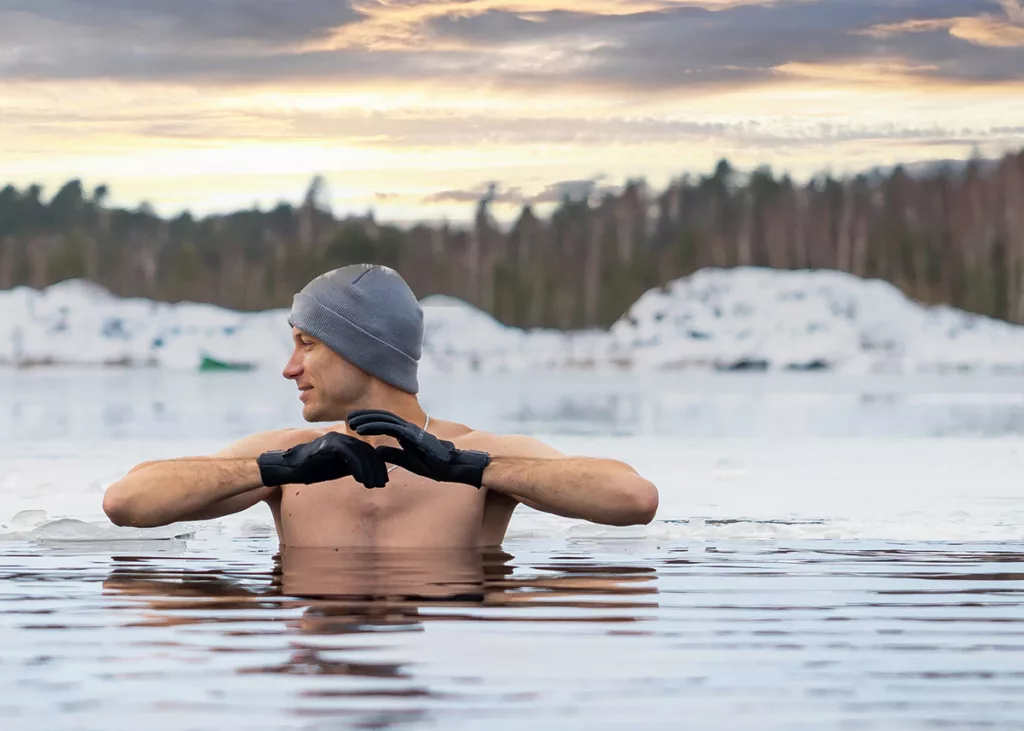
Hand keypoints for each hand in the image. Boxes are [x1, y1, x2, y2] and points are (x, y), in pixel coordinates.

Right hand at [257, 432, 388, 488]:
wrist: (289, 468)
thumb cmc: (312, 469)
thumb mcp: (337, 470)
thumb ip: (352, 468)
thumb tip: (370, 474)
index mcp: (346, 443)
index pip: (368, 452)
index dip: (377, 466)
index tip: (382, 481)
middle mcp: (343, 438)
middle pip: (368, 451)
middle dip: (377, 469)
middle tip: (382, 484)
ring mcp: (335, 439)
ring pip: (361, 453)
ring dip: (369, 470)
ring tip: (373, 485)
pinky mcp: (329, 444)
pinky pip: (349, 454)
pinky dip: (358, 467)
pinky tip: (361, 480)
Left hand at [346, 410, 490, 487]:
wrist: (455, 466)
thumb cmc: (437, 466)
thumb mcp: (410, 462)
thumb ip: (395, 455)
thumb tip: (377, 450)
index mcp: (408, 434)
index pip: (386, 423)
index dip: (370, 421)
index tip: (354, 424)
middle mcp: (409, 429)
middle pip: (383, 417)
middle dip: (365, 416)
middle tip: (348, 418)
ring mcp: (411, 430)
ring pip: (384, 420)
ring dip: (366, 420)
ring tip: (350, 422)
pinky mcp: (413, 435)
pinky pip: (390, 428)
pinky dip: (374, 427)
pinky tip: (362, 430)